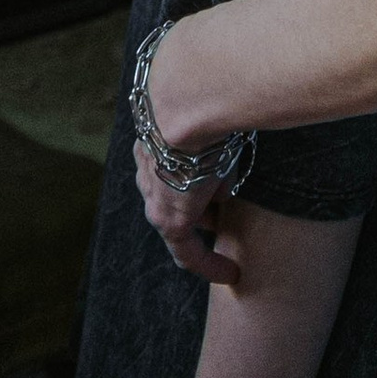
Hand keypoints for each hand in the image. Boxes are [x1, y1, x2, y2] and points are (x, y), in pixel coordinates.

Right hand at [135, 143, 242, 284]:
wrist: (182, 103)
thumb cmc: (208, 149)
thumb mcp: (224, 177)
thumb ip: (221, 190)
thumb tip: (219, 192)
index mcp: (170, 219)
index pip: (189, 256)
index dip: (211, 267)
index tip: (233, 274)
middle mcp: (151, 198)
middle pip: (178, 217)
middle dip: (203, 218)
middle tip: (227, 214)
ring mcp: (143, 169)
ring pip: (168, 188)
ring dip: (189, 187)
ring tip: (217, 173)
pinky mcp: (143, 141)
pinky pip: (163, 161)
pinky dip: (180, 160)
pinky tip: (200, 144)